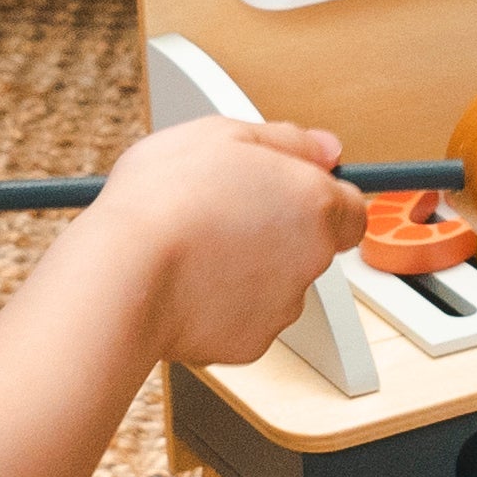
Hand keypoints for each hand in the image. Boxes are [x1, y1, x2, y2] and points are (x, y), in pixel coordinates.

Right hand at [77, 119, 365, 365]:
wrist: (123, 273)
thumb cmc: (164, 199)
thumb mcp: (223, 133)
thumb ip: (287, 140)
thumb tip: (327, 149)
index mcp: (314, 202)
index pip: (352, 207)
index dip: (317, 198)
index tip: (283, 192)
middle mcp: (311, 258)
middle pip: (311, 245)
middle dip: (276, 232)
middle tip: (223, 215)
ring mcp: (283, 306)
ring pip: (276, 284)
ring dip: (247, 269)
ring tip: (194, 249)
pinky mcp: (251, 343)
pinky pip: (244, 319)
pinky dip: (221, 305)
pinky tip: (186, 285)